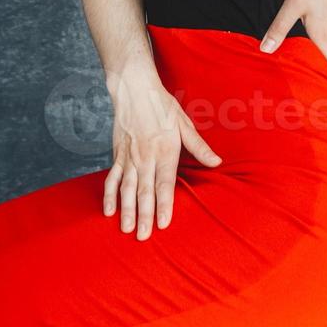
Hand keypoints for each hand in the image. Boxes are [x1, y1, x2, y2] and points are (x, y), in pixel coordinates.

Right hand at [103, 67, 222, 240]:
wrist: (134, 89)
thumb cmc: (163, 105)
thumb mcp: (185, 123)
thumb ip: (199, 146)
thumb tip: (217, 162)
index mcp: (165, 149)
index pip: (165, 182)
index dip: (164, 204)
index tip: (164, 224)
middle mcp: (146, 156)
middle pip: (145, 190)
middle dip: (144, 215)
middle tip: (144, 237)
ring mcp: (129, 156)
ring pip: (127, 188)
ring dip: (126, 209)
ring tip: (126, 229)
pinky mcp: (117, 154)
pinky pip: (112, 178)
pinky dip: (109, 195)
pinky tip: (108, 211)